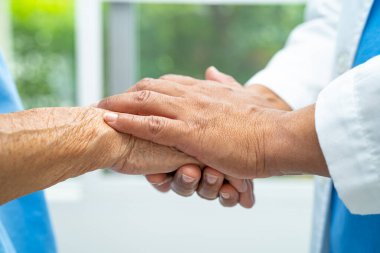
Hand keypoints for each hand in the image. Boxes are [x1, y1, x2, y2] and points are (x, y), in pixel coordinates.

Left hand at [98, 67, 327, 179]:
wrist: (277, 138)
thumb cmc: (262, 124)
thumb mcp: (243, 97)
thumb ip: (225, 83)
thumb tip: (212, 70)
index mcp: (205, 90)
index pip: (167, 84)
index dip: (146, 89)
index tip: (132, 94)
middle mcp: (192, 96)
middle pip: (149, 88)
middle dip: (125, 95)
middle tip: (107, 101)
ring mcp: (189, 113)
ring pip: (144, 102)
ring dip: (118, 105)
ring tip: (99, 108)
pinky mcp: (188, 132)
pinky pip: (149, 125)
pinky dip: (126, 122)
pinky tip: (109, 122)